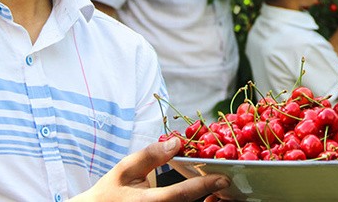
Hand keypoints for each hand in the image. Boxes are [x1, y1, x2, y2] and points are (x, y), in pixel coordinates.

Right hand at [71, 137, 228, 201]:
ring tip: (218, 188)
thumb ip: (150, 155)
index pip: (181, 194)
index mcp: (148, 201)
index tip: (223, 178)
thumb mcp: (125, 169)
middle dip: (211, 196)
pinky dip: (197, 201)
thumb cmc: (111, 192)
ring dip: (206, 200)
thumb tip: (176, 142)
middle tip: (226, 183)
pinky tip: (206, 195)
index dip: (204, 185)